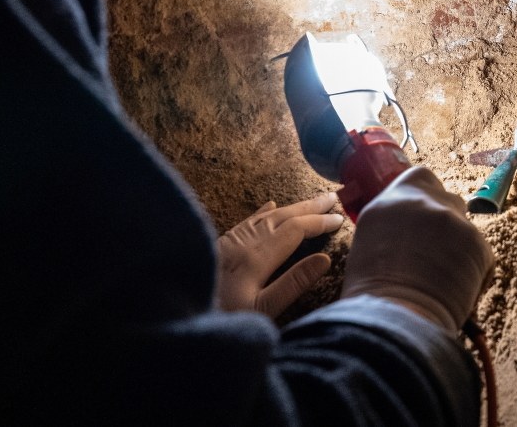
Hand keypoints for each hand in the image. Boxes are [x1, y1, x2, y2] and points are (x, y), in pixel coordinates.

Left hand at [216, 193, 343, 317]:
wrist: (176, 316)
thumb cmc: (224, 319)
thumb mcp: (263, 310)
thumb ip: (294, 283)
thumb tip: (324, 259)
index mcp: (257, 257)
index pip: (295, 230)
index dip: (319, 222)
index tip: (340, 218)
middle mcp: (243, 243)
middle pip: (282, 217)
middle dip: (309, 207)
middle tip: (332, 198)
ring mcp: (229, 242)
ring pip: (265, 217)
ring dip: (291, 207)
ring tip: (311, 202)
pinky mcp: (218, 246)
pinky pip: (245, 222)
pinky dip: (262, 212)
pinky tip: (270, 206)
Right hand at [342, 167, 494, 332]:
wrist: (395, 320)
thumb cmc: (373, 297)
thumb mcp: (370, 247)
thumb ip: (392, 227)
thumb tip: (410, 232)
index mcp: (388, 202)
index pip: (420, 178)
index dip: (427, 197)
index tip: (426, 217)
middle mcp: (421, 202)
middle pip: (449, 200)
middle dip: (448, 223)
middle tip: (438, 255)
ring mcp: (451, 219)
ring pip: (466, 230)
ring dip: (461, 250)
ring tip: (443, 281)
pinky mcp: (477, 242)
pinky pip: (482, 256)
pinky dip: (475, 273)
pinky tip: (457, 293)